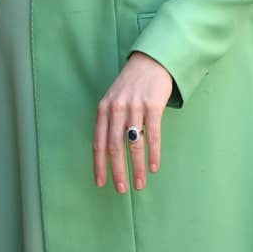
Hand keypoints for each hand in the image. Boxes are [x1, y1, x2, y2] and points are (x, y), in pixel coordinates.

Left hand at [93, 52, 172, 192]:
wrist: (150, 62)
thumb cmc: (130, 85)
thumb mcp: (113, 99)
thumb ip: (109, 121)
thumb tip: (107, 154)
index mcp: (104, 108)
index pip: (98, 142)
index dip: (99, 164)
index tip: (100, 183)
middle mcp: (117, 108)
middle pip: (114, 146)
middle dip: (118, 171)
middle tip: (121, 190)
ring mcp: (134, 106)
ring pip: (134, 144)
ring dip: (137, 167)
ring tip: (140, 184)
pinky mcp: (153, 105)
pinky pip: (152, 134)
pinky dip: (153, 154)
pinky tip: (154, 167)